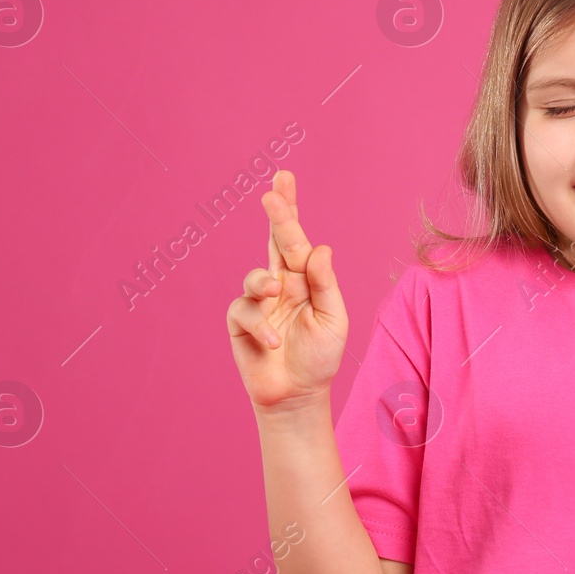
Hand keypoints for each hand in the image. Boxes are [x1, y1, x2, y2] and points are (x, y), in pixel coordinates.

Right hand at [226, 170, 348, 408]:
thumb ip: (325, 284)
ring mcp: (259, 302)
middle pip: (274, 242)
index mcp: (304, 278)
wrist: (298, 395)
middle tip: (272, 195)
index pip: (297, 238)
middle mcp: (281, 283)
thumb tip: (319, 248)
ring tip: (276, 293)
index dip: (289, 209)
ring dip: (264, 282)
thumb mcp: (333, 319)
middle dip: (274, 217)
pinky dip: (261, 325)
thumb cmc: (320, 357)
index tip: (283, 178)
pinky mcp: (241, 323)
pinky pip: (244, 310)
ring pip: (254, 275)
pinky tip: (275, 342)